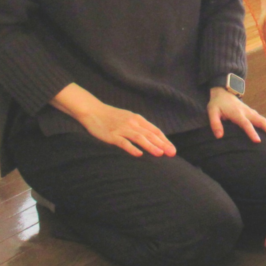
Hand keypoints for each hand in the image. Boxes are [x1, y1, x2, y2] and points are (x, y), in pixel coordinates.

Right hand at [52, 83, 175, 157]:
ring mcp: (122, 129)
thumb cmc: (112, 116)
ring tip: (160, 153)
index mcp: (137, 119)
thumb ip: (140, 126)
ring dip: (150, 146)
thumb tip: (153, 138)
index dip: (164, 140)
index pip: (155, 130)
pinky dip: (131, 148)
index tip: (172, 149)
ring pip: (139, 138)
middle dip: (162, 144)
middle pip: (150, 134)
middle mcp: (132, 123)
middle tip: (172, 153)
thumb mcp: (129, 118)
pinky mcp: (112, 135)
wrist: (93, 110)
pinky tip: (139, 154)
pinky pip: (123, 142)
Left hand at [208, 87, 265, 143]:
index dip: (251, 132)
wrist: (224, 92)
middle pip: (262, 122)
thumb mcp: (212, 112)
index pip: (246, 124)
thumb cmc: (218, 104)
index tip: (258, 141)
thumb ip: (215, 123)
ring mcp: (253, 113)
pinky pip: (265, 122)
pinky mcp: (255, 115)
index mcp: (237, 113)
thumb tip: (219, 136)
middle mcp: (248, 113)